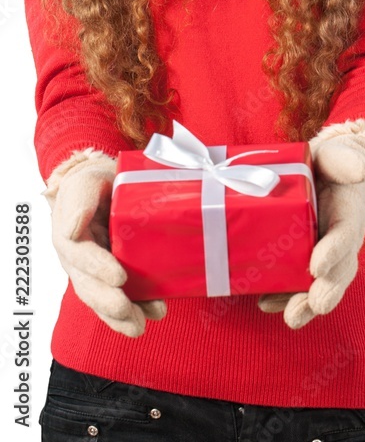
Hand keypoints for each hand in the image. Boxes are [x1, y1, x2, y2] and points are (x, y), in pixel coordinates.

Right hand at [45, 149, 166, 336]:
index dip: (98, 267)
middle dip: (108, 302)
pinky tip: (149, 316)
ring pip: (101, 300)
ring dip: (119, 317)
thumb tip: (72, 228)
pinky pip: (116, 300)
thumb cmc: (93, 185)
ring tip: (140, 325)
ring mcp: (92, 273)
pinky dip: (131, 311)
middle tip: (127, 310)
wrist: (98, 190)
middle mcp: (78, 260)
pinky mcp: (109, 278)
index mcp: (70, 236)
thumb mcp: (87, 183)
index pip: (81, 255)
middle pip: (88, 286)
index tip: (119, 276)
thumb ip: (81, 203)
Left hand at [258, 123, 364, 329]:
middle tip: (314, 305)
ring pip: (323, 284)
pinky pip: (300, 284)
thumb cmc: (331, 166)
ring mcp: (326, 254)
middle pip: (340, 270)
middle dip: (328, 290)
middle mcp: (342, 240)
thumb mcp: (336, 157)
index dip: (335, 251)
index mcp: (350, 212)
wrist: (328, 176)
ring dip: (307, 303)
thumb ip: (344, 162)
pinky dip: (285, 297)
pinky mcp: (305, 261)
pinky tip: (266, 304)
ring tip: (292, 317)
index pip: (347, 234)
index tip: (317, 265)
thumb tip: (357, 170)